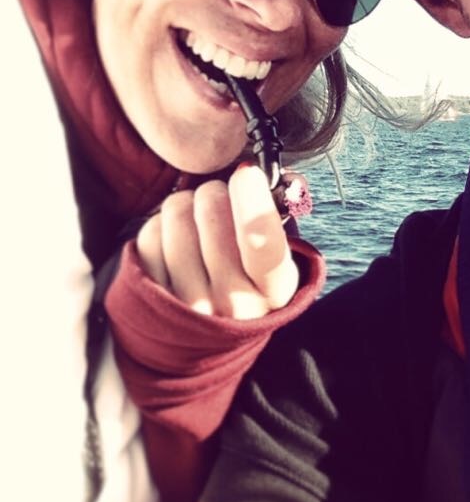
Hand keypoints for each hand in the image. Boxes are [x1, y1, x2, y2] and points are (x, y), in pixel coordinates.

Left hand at [136, 164, 298, 318]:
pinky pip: (151, 236)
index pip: (265, 246)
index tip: (246, 172)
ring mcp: (189, 306)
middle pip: (213, 218)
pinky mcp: (152, 298)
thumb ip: (285, 211)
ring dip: (186, 202)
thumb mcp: (279, 253)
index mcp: (274, 291)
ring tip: (196, 215)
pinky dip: (162, 223)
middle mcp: (233, 305)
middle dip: (216, 192)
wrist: (210, 329)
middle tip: (218, 196)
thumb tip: (285, 177)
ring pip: (178, 218)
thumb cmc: (249, 273)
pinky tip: (175, 235)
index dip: (253, 201)